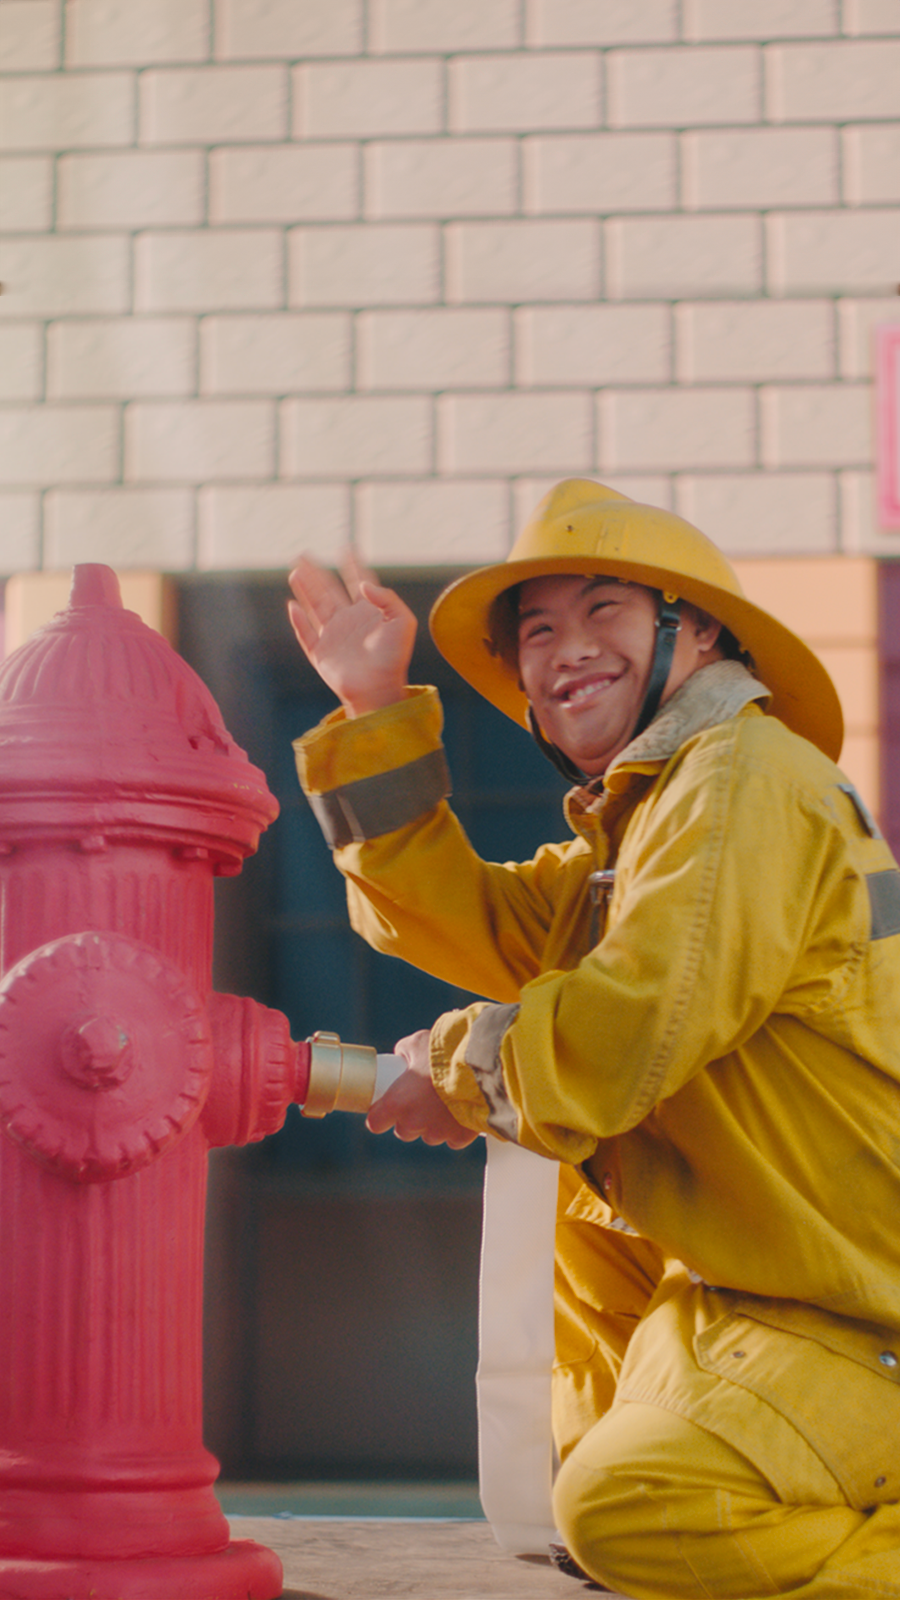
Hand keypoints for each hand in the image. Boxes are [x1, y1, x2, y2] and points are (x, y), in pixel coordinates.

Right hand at [287, 552, 416, 717]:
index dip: (352, 566)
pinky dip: (299, 621)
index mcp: (368, 613)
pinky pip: (307, 635)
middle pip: (329, 590)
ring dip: (305, 589)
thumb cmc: (395, 657)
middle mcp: (349, 622)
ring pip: (315, 607)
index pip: (358, 582)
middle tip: (304, 554)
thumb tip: (364, 584)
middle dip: (317, 572)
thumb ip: (387, 598)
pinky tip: (293, 605)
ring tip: (295, 570)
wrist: (380, 689)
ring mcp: (333, 637)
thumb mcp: (403, 622)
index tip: (346, 548)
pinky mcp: (321, 654)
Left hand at [367, 1029, 478, 1149]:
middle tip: (422, 1100)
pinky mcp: (460, 1137)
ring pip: (430, 1135)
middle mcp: (413, 1123)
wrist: (481, 1065)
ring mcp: (437, 1133)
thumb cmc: (445, 1052)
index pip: (375, 1123)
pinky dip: (456, 1130)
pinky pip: (453, 1139)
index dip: (380, 1116)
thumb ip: (405, 1052)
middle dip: (410, 1119)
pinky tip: (462, 1112)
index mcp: (396, 1103)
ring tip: (446, 1102)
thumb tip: (403, 1056)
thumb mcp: (418, 1042)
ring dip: (434, 1124)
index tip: (386, 1108)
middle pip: (404, 1131)